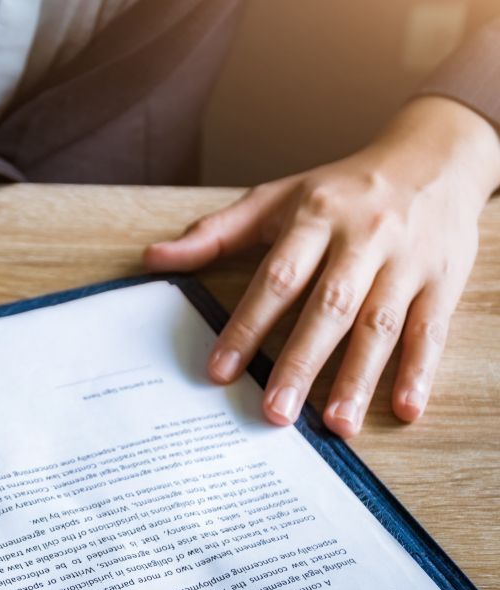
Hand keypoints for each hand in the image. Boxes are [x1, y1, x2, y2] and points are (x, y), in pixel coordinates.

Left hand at [144, 96, 499, 436]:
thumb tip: (152, 258)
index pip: (276, 278)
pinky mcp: (443, 281)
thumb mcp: (274, 199)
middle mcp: (361, 240)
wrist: (433, 157)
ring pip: (380, 325)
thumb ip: (214, 234)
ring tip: (335, 425)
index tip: (219, 371)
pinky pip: (430, 330)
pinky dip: (420, 370)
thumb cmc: (340, 189)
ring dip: (358, 378)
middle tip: (275, 412)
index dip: (246, 326)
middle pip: (328, 307)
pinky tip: (405, 409)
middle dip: (301, 363)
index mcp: (314, 219)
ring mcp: (406, 262)